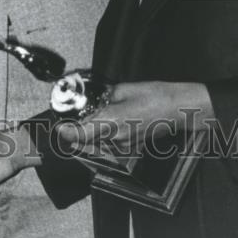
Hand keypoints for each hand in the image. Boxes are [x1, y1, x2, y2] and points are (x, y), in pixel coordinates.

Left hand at [57, 81, 213, 153]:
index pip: (80, 134)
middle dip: (75, 136)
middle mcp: (116, 138)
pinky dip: (101, 141)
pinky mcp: (131, 148)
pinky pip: (109, 148)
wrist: (178, 109)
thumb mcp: (124, 89)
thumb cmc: (155, 95)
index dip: (66, 133)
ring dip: (88, 139)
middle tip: (68, 125)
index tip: (59, 128)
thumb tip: (94, 99)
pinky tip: (103, 129)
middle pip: (85, 144)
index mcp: (112, 121)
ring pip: (96, 147)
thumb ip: (105, 96)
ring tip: (85, 125)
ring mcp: (124, 146)